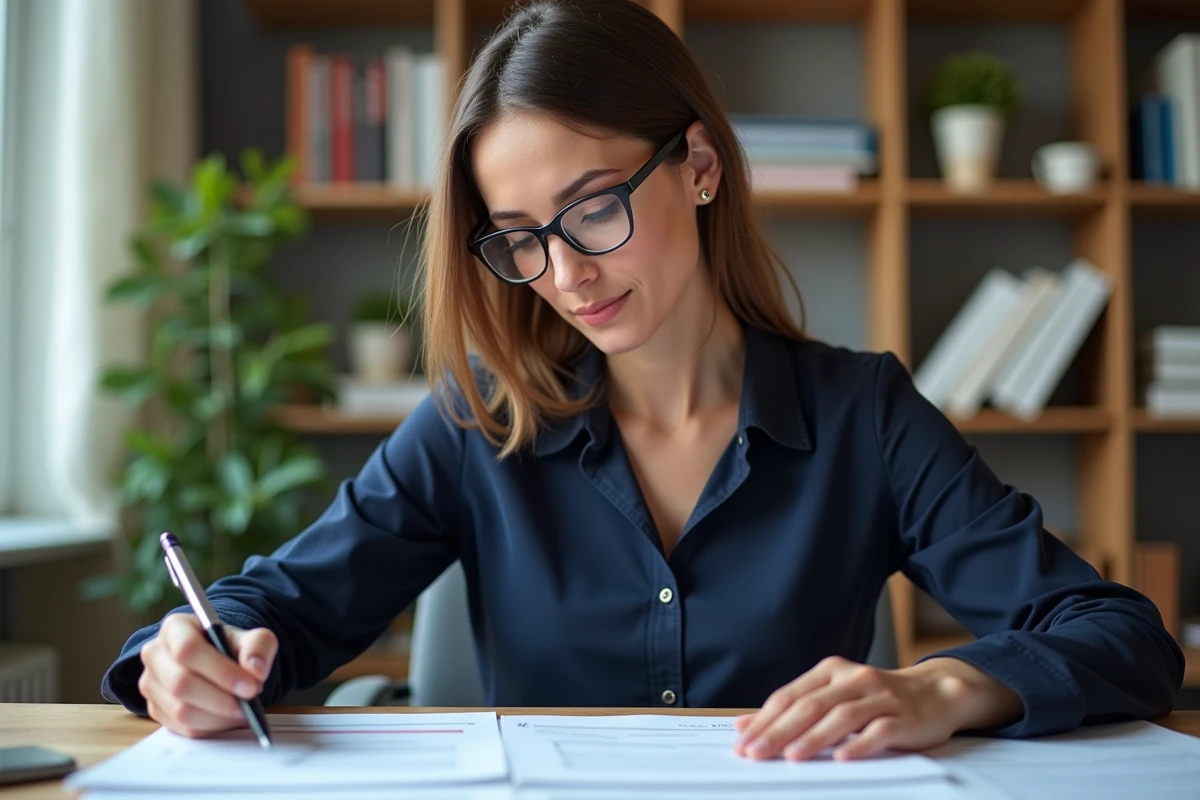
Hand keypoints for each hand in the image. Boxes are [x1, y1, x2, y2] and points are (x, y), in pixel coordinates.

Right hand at [138, 613, 277, 738]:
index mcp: (175, 628)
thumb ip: (258, 646)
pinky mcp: (155, 709)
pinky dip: (211, 727)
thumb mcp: (251, 637)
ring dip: (218, 717)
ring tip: (243, 712)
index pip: (188, 649)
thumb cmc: (229, 646)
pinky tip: (229, 719)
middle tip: (250, 704)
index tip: (251, 686)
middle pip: (181, 683)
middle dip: (221, 699)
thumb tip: (255, 669)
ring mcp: (150, 683)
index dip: (220, 671)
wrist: (215, 659)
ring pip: (181, 711)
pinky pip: (182, 727)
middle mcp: (155, 654)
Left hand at [732, 656, 1021, 761]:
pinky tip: (843, 758)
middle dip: (779, 731)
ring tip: (792, 756)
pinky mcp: (903, 717)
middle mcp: (853, 679)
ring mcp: (880, 696)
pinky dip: (860, 744)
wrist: (936, 692)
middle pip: (810, 705)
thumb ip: (794, 708)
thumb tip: (745, 724)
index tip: (742, 742)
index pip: (790, 696)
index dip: (764, 719)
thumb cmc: (876, 699)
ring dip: (814, 738)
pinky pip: (879, 731)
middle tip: (756, 753)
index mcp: (830, 671)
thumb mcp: (833, 696)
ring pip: (841, 717)